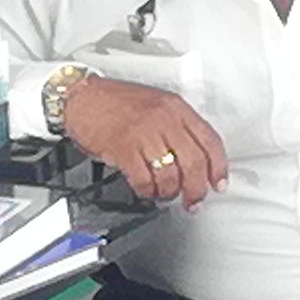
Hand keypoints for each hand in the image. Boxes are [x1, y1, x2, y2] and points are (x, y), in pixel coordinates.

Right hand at [57, 72, 228, 208]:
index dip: (218, 168)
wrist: (82, 98)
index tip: (217, 184)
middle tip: (193, 201)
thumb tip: (194, 158)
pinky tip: (146, 191)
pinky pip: (145, 179)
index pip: (209, 141)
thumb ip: (176, 127)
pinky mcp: (124, 148)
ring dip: (169, 192)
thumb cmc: (115, 103)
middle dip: (196, 189)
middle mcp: (164, 119)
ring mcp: (144, 133)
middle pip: (194, 163)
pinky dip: (148, 191)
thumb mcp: (155, 105)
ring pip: (170, 174)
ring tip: (164, 195)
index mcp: (176, 108)